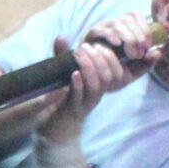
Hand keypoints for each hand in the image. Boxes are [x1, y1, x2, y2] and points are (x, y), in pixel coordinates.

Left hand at [44, 24, 148, 140]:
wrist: (53, 130)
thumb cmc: (59, 101)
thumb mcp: (62, 76)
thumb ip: (62, 58)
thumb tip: (61, 36)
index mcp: (98, 85)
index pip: (115, 69)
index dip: (110, 55)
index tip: (98, 43)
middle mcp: (95, 94)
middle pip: (109, 76)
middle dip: (101, 58)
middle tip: (87, 46)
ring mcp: (84, 103)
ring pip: (97, 85)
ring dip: (90, 67)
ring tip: (80, 54)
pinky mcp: (71, 110)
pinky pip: (79, 97)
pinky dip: (78, 84)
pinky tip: (74, 73)